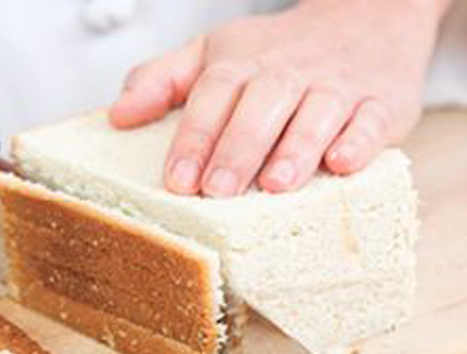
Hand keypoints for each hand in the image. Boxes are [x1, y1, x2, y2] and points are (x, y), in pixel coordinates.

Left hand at [111, 0, 450, 196]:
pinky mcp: (380, 103)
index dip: (195, 137)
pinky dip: (360, 141)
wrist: (362, 18)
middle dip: (238, 149)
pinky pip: (373, 119)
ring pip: (317, 112)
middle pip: (262, 104)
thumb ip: (162, 81)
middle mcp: (288, 73)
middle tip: (218, 190)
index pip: (213, 95)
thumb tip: (118, 115)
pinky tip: (343, 163)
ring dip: (296, 148)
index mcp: (242, 63)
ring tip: (275, 185)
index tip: (178, 180)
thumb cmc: (275, 53)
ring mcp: (336, 87)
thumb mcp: (213, 54)